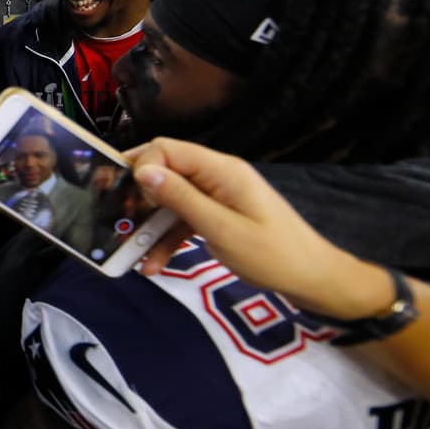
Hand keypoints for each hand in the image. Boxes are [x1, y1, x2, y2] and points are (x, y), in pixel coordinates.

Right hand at [126, 138, 392, 319]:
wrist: (312, 279)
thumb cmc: (271, 254)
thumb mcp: (221, 229)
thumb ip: (181, 199)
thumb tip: (143, 170)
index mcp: (220, 170)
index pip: (166, 149)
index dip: (140, 167)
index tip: (123, 199)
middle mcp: (216, 176)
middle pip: (165, 173)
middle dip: (138, 198)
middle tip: (116, 224)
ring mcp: (218, 196)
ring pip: (170, 202)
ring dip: (150, 227)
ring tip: (133, 256)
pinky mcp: (220, 216)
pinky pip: (184, 220)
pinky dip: (168, 240)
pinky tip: (154, 265)